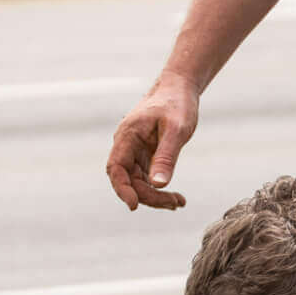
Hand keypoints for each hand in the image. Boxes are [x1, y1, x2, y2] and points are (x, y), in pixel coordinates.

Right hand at [105, 74, 200, 210]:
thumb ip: (166, 157)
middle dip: (149, 196)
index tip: (134, 205)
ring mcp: (134, 152)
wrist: (179, 89)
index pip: (116, 167)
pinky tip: (175, 197)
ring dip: (156, 197)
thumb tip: (158, 185)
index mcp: (127, 135)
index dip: (122, 188)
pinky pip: (146, 179)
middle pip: (128, 180)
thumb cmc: (177, 104)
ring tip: (179, 202)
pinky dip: (159, 190)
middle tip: (175, 203)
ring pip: (138, 183)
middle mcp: (126, 145)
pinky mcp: (144, 156)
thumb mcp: (177, 130)